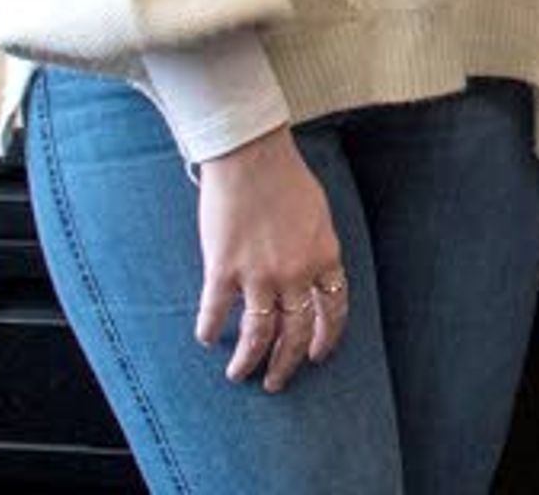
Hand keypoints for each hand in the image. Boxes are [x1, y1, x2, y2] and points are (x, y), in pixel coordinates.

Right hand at [191, 130, 348, 391]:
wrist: (251, 155)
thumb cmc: (286, 178)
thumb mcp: (318, 216)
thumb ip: (316, 250)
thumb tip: (311, 277)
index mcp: (324, 257)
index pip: (333, 310)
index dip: (325, 338)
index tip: (316, 355)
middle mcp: (296, 273)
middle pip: (296, 333)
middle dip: (286, 363)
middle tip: (276, 382)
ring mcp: (259, 275)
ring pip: (258, 335)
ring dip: (248, 361)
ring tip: (239, 374)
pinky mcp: (223, 270)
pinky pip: (216, 313)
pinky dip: (210, 330)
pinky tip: (206, 338)